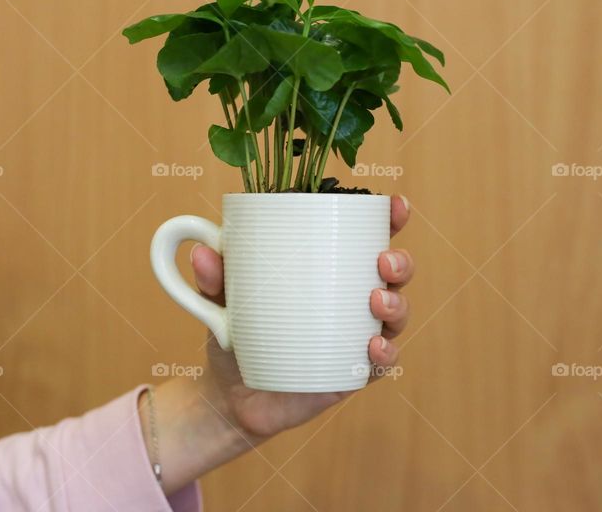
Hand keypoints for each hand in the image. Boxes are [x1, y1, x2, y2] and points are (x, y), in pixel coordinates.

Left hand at [191, 194, 413, 437]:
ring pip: (396, 315)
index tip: (396, 205)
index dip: (391, 219)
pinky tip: (372, 346)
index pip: (368, 238)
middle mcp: (351, 299)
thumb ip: (213, 277)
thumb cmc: (236, 333)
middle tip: (383, 260)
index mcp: (330, 269)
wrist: (228, 396)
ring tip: (375, 300)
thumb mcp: (219, 300)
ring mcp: (356, 337)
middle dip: (400, 261)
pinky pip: (382, 364)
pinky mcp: (352, 374)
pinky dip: (385, 354)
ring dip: (396, 304)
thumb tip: (201, 251)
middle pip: (395, 274)